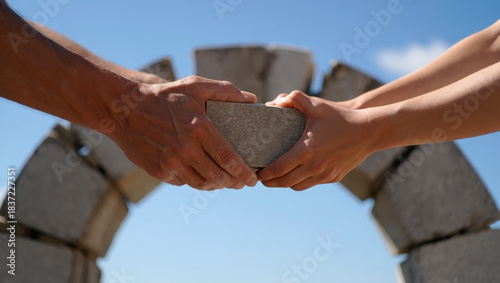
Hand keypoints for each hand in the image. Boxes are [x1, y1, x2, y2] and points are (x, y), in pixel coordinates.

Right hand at [103, 75, 257, 189]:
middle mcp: (186, 149)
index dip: (243, 173)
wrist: (124, 108)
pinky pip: (182, 182)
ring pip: (201, 183)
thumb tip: (251, 99)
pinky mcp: (158, 171)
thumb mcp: (195, 86)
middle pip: (218, 176)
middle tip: (241, 183)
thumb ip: (225, 91)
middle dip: (234, 183)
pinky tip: (201, 176)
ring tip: (223, 182)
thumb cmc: (164, 96)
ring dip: (216, 185)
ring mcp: (170, 162)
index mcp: (199, 129)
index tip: (252, 179)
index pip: (229, 158)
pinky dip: (194, 180)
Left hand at [258, 91, 375, 190]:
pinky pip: (312, 184)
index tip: (256, 173)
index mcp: (305, 151)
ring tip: (277, 178)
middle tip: (262, 178)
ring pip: (297, 186)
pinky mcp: (333, 177)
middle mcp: (313, 167)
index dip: (264, 174)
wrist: (369, 132)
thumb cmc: (341, 118)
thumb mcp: (317, 106)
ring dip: (285, 184)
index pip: (278, 169)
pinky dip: (301, 182)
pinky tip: (296, 175)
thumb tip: (277, 100)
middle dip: (270, 183)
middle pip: (284, 182)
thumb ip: (296, 99)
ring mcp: (324, 174)